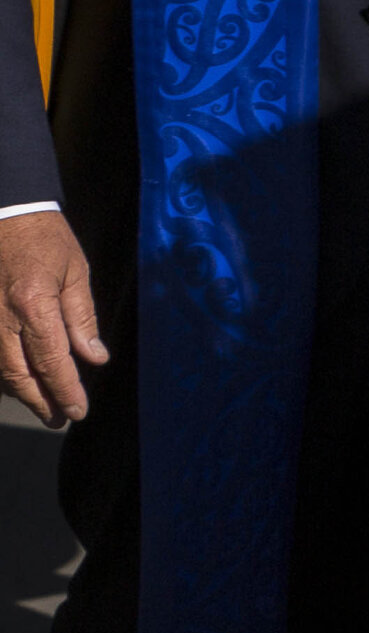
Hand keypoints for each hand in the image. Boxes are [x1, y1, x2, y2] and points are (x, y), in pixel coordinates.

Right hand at [0, 213, 103, 425]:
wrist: (4, 212)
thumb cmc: (45, 239)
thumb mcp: (75, 272)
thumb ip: (82, 318)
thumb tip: (95, 358)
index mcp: (33, 305)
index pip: (51, 361)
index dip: (65, 390)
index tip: (78, 411)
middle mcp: (2, 319)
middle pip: (19, 375)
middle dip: (41, 401)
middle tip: (60, 420)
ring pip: (0, 370)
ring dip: (23, 391)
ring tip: (45, 406)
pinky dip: (6, 372)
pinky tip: (22, 380)